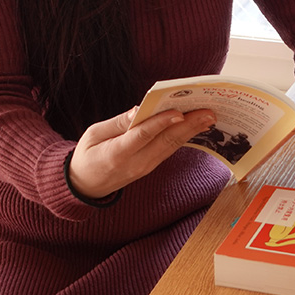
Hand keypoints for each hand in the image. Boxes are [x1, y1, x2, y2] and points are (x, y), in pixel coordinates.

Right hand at [67, 107, 216, 199]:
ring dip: (192, 131)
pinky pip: (169, 150)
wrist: (85, 186)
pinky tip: (195, 127)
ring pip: (171, 146)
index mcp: (117, 154)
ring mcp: (145, 168)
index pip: (142, 136)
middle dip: (188, 125)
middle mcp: (135, 164)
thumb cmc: (87, 155)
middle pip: (165, 141)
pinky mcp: (150, 167)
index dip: (161, 123)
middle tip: (208, 112)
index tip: (179, 112)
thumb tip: (139, 109)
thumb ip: (118, 123)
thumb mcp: (93, 134)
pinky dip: (183, 137)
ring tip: (209, 117)